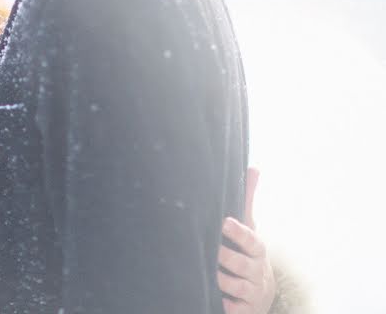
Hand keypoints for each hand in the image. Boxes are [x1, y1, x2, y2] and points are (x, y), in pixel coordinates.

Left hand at [218, 167, 277, 313]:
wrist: (260, 294)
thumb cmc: (248, 254)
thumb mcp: (250, 228)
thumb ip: (247, 200)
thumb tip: (253, 167)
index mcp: (257, 250)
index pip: (251, 240)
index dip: (239, 232)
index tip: (224, 222)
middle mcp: (257, 272)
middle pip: (241, 264)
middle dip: (225, 257)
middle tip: (208, 249)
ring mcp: (252, 293)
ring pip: (235, 286)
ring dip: (220, 279)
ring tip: (206, 272)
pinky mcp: (244, 310)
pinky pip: (234, 309)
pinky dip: (226, 305)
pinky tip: (215, 299)